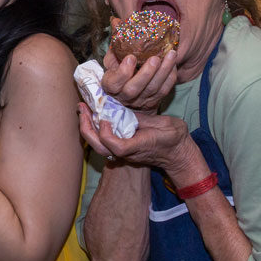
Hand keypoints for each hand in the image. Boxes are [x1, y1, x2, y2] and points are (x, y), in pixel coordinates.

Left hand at [78, 101, 192, 171]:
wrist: (178, 153)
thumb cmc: (173, 138)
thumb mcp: (162, 125)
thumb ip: (142, 120)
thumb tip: (120, 110)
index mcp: (138, 147)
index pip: (116, 147)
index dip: (106, 133)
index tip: (106, 118)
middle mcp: (127, 153)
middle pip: (100, 148)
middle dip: (86, 127)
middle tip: (82, 107)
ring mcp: (123, 153)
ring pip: (98, 146)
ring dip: (87, 127)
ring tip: (83, 110)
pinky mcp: (121, 148)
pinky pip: (103, 141)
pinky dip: (95, 128)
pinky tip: (92, 115)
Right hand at [100, 45, 178, 111]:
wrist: (129, 90)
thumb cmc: (120, 69)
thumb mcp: (113, 59)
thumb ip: (115, 46)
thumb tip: (116, 24)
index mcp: (111, 85)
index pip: (114, 82)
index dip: (122, 72)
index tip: (131, 57)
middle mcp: (124, 96)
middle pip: (134, 89)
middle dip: (146, 73)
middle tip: (155, 58)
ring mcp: (140, 101)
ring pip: (152, 89)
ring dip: (163, 72)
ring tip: (171, 55)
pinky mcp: (153, 102)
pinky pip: (164, 91)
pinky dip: (170, 78)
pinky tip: (173, 65)